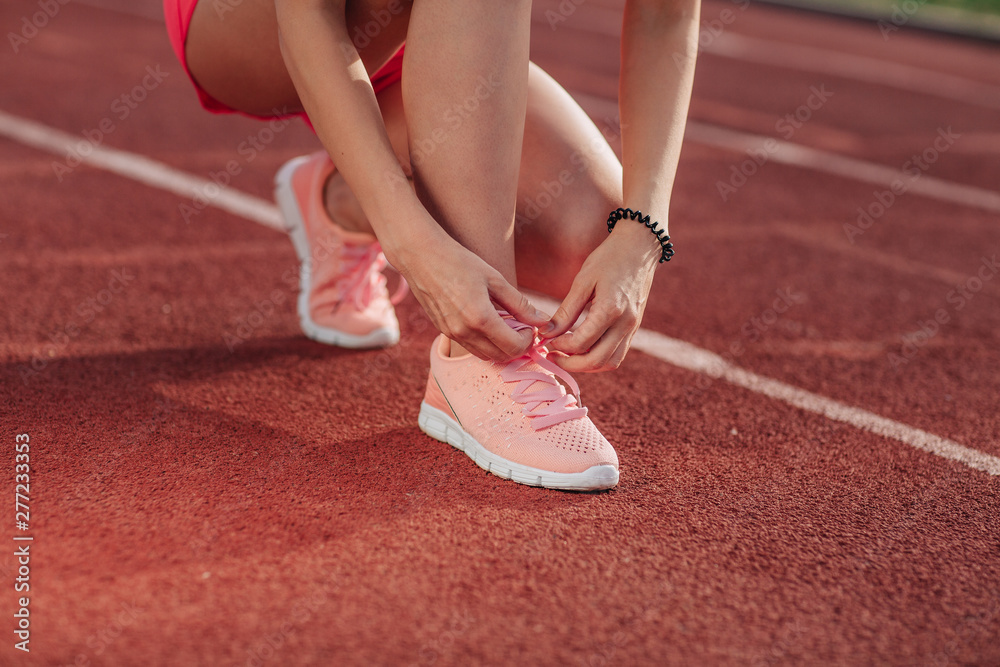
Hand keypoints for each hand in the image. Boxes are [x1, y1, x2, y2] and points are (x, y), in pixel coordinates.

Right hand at [391, 229, 549, 360]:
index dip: (529, 340)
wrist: (421, 256)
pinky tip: (487, 321)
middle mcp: (464, 332)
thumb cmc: (459, 261)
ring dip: (500, 346)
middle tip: (523, 327)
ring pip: (485, 355)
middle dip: (517, 346)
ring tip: (506, 324)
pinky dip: (484, 342)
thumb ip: (519, 303)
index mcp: (480, 318)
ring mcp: (452, 334)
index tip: (531, 326)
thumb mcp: (494, 279)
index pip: (514, 347)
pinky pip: (470, 346)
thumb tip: (542, 320)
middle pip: (501, 357)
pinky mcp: (443, 331)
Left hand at [541, 224, 659, 371]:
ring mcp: (633, 328)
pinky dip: (599, 358)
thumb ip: (566, 311)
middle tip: (551, 356)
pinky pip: (617, 353)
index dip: (559, 346)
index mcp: (610, 310)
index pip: (581, 343)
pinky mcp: (634, 328)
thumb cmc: (609, 258)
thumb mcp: (583, 281)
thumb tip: (546, 333)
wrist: (639, 247)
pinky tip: (582, 348)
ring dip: (586, 365)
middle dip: (570, 364)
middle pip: (597, 361)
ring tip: (566, 355)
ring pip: (610, 362)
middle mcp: (625, 324)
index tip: (545, 339)